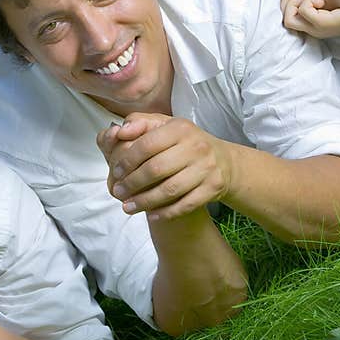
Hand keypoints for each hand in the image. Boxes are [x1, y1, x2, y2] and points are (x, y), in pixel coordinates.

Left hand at [96, 113, 232, 219]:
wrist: (223, 161)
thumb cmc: (184, 143)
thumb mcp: (164, 126)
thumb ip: (139, 123)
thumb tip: (119, 132)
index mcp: (180, 128)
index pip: (147, 144)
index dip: (128, 160)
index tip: (116, 172)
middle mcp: (196, 146)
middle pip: (157, 169)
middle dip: (132, 183)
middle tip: (118, 192)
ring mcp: (206, 168)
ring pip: (170, 190)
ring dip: (145, 201)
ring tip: (127, 207)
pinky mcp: (213, 187)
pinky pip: (186, 204)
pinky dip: (166, 213)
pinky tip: (151, 216)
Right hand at [281, 0, 339, 39]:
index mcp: (314, 23)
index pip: (287, 15)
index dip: (291, 2)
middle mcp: (312, 28)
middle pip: (284, 19)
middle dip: (289, 3)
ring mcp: (315, 27)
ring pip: (288, 18)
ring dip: (296, 3)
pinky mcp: (321, 23)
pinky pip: (302, 10)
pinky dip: (308, 1)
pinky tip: (323, 0)